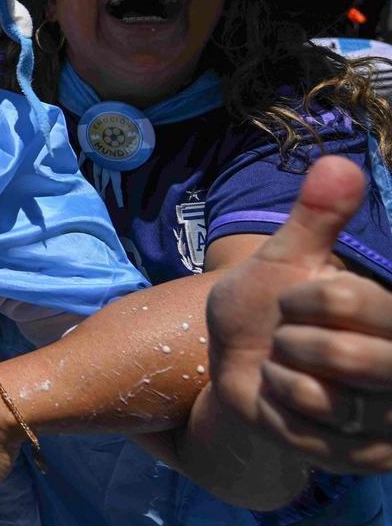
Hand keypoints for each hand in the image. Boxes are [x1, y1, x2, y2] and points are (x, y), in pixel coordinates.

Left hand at [208, 156, 391, 472]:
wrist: (241, 364)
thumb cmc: (267, 306)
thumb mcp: (283, 258)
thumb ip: (315, 217)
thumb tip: (339, 162)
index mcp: (391, 313)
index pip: (344, 299)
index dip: (300, 297)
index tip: (293, 300)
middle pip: (344, 354)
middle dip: (293, 341)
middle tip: (287, 339)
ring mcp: (388, 415)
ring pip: (326, 397)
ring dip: (284, 378)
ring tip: (287, 369)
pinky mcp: (366, 455)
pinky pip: (310, 432)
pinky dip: (283, 413)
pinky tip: (286, 403)